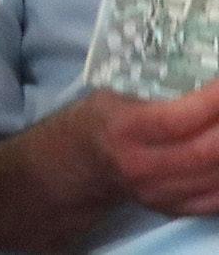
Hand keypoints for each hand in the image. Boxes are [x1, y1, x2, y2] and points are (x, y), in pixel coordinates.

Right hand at [66, 83, 218, 216]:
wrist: (83, 163)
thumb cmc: (104, 118)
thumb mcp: (116, 94)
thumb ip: (159, 92)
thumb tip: (207, 80)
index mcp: (124, 130)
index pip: (178, 120)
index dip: (213, 103)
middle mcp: (142, 166)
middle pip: (206, 152)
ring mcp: (159, 193)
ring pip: (218, 176)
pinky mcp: (174, 209)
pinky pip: (218, 198)